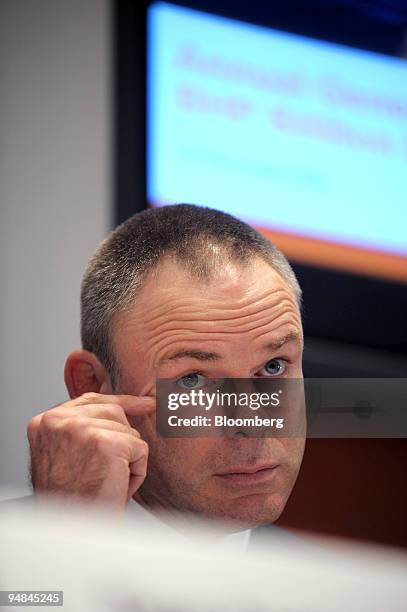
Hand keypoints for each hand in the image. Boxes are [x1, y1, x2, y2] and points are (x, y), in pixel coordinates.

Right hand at [27, 392, 154, 510]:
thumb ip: (83, 430)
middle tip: (113, 468)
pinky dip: (137, 472)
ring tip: (107, 482)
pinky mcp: (109, 443)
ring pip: (128, 430)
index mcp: (45, 422)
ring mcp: (83, 429)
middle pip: (113, 410)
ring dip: (128, 459)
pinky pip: (140, 448)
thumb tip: (120, 409)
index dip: (120, 403)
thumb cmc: (71, 501)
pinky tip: (118, 487)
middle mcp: (60, 421)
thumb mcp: (66, 456)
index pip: (91, 400)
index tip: (144, 403)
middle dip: (123, 437)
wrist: (71, 532)